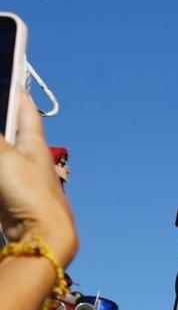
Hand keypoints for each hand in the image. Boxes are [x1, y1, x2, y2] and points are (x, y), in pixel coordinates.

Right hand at [0, 100, 75, 264]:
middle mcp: (28, 157)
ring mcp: (19, 177)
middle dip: (1, 115)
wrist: (41, 237)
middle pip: (11, 129)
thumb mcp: (2, 157)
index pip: (26, 109)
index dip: (16, 91)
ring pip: (3, 150)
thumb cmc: (30, 194)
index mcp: (34, 143)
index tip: (8, 72)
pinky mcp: (9, 195)